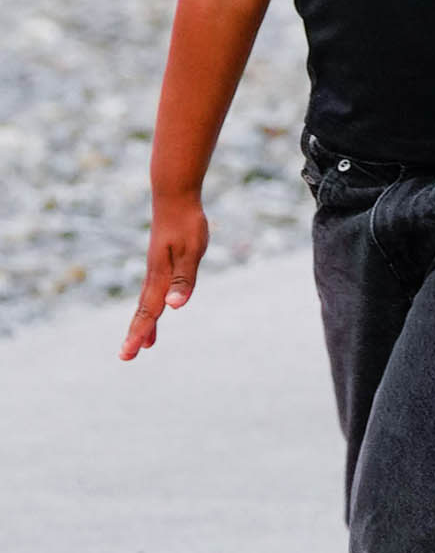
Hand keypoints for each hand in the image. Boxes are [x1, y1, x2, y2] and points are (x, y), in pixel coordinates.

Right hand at [121, 197, 208, 358]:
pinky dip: (153, 305)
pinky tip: (159, 306)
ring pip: (148, 301)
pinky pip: (154, 290)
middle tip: (126, 357)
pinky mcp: (161, 260)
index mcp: (160, 277)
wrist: (175, 196)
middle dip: (136, 334)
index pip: (149, 312)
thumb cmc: (186, 223)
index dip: (140, 333)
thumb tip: (174, 307)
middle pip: (144, 310)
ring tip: (144, 343)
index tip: (129, 354)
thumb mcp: (191, 251)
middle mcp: (154, 275)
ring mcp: (156, 267)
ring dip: (145, 323)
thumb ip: (183, 279)